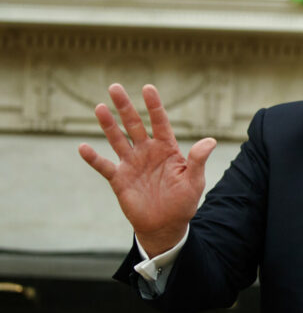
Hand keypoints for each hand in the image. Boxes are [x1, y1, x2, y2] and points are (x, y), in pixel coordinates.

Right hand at [78, 84, 216, 256]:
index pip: (159, 122)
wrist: (166, 225)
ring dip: (108, 125)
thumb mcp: (194, 181)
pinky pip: (104, 166)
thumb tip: (211, 141)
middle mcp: (147, 152)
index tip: (147, 88)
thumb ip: (198, 160)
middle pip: (134, 125)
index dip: (154, 106)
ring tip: (100, 107)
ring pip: (117, 140)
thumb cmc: (183, 201)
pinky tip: (83, 148)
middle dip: (125, 107)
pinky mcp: (119, 179)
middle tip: (115, 87)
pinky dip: (93, 158)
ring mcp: (132, 164)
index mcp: (166, 149)